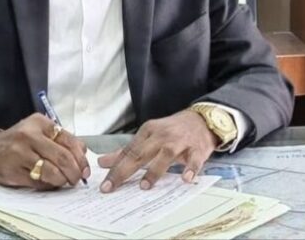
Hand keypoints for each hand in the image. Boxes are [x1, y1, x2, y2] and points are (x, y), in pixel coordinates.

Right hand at [0, 113, 89, 189]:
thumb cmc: (18, 141)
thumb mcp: (38, 131)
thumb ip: (60, 139)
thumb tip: (83, 154)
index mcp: (39, 123)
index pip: (69, 141)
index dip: (81, 158)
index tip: (85, 169)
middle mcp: (29, 136)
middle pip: (62, 157)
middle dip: (75, 172)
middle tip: (78, 179)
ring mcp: (20, 154)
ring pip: (52, 172)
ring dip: (63, 180)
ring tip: (65, 182)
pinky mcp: (14, 171)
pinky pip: (39, 182)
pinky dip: (49, 185)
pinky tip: (49, 183)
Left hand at [97, 109, 216, 192]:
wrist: (202, 119)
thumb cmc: (172, 130)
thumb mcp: (148, 136)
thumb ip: (126, 151)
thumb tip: (102, 162)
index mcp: (148, 131)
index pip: (128, 151)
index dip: (115, 168)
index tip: (105, 185)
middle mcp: (162, 135)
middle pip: (141, 153)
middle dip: (125, 170)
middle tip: (113, 186)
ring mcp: (180, 142)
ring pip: (166, 154)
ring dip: (155, 170)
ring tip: (145, 186)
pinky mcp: (197, 149)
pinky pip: (194, 160)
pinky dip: (190, 169)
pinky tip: (185, 179)